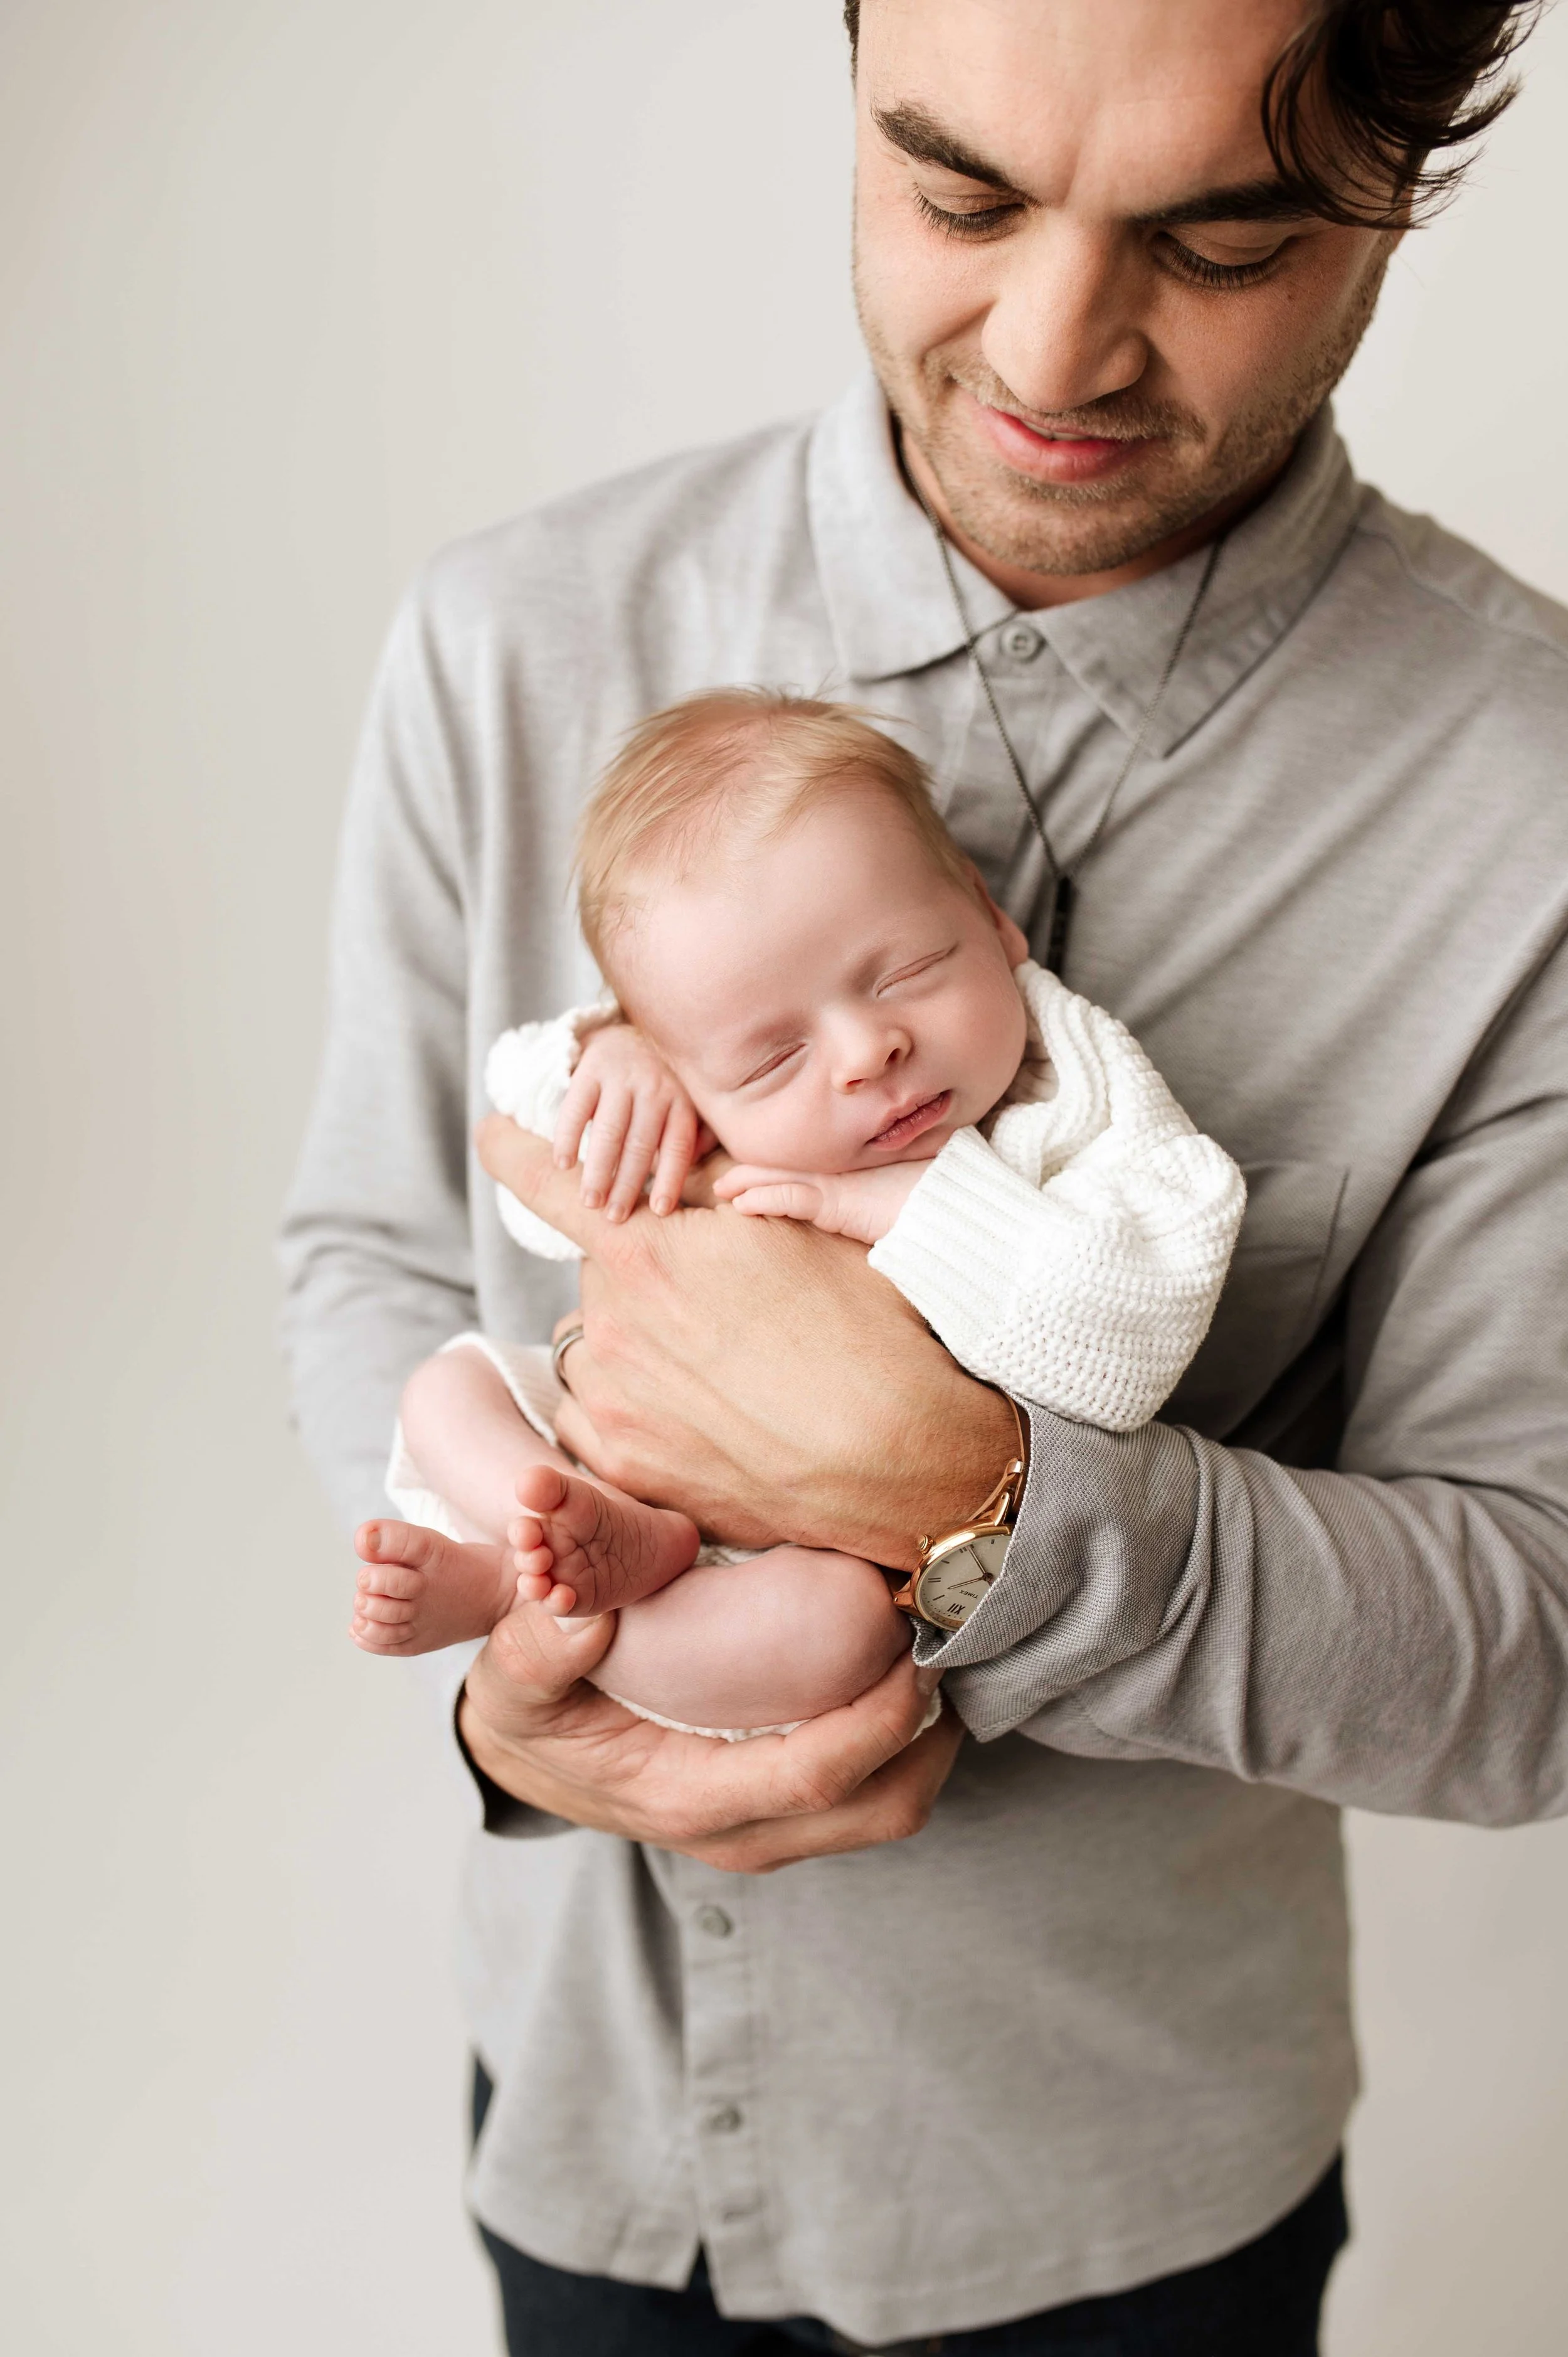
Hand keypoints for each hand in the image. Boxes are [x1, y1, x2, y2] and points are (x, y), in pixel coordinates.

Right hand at [459, 1595, 962, 1871]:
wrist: (524, 1752)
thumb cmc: (532, 1706)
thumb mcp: (514, 1676)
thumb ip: (540, 1645)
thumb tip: (587, 1615)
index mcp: (690, 1799)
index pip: (819, 1775)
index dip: (885, 1715)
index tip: (919, 1643)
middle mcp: (744, 1831)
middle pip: (884, 1806)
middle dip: (935, 1729)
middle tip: (955, 1634)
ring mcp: (770, 1827)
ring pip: (892, 1805)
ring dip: (931, 1734)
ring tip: (942, 1644)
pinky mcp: (782, 1808)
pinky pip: (872, 1789)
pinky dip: (905, 1737)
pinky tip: (905, 1662)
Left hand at [476, 1117, 1017, 1567]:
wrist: (906, 1460)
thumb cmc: (873, 1331)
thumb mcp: (808, 1227)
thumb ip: (724, 1185)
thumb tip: (677, 1156)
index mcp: (649, 1250)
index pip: (549, 1181)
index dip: (515, 1151)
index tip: (494, 1136)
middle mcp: (611, 1325)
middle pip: (600, 1274)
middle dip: (644, 1276)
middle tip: (723, 1303)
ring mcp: (612, 1403)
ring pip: (594, 1349)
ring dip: (634, 1346)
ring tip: (721, 1368)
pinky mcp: (624, 1471)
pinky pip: (596, 1417)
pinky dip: (632, 1409)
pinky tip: (703, 1415)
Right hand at [553, 1023, 712, 1220]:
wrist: (629, 1035)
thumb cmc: (660, 1086)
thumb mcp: (686, 1103)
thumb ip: (695, 1137)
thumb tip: (703, 1174)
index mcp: (682, 1101)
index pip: (678, 1145)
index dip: (670, 1179)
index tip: (660, 1211)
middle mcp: (654, 1087)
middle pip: (640, 1144)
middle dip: (627, 1184)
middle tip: (615, 1217)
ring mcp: (621, 1076)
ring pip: (609, 1131)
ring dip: (598, 1170)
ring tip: (590, 1202)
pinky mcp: (590, 1069)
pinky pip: (576, 1108)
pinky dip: (568, 1137)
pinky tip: (563, 1164)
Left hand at [713, 1158, 925, 1245]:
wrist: (957, 1208)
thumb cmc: (936, 1204)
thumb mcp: (896, 1203)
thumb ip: (876, 1204)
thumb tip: (878, 1218)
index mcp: (853, 1172)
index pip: (806, 1163)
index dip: (777, 1166)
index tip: (751, 1170)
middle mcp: (842, 1172)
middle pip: (786, 1164)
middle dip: (752, 1170)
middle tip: (722, 1176)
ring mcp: (839, 1184)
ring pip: (781, 1177)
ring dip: (747, 1183)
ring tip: (721, 1187)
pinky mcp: (840, 1203)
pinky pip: (793, 1197)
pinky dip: (764, 1199)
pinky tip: (740, 1205)